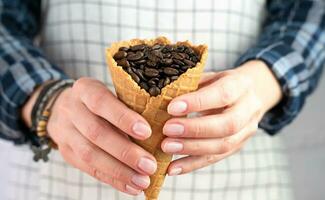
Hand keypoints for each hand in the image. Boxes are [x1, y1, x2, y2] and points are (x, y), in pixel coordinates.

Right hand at [23, 78, 156, 195]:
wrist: (62, 108)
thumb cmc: (100, 101)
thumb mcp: (110, 93)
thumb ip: (129, 107)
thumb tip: (160, 131)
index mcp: (85, 89)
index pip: (101, 102)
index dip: (123, 118)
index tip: (146, 132)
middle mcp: (71, 109)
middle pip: (96, 132)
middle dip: (125, 152)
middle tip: (150, 165)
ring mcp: (64, 132)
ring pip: (90, 155)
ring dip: (120, 171)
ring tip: (143, 181)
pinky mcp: (66, 153)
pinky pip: (89, 169)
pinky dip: (113, 180)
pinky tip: (131, 187)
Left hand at [161, 60, 281, 174]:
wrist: (249, 93)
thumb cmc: (221, 83)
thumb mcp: (209, 76)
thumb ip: (191, 84)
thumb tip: (162, 94)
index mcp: (240, 85)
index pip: (222, 94)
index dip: (198, 102)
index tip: (172, 107)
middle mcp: (248, 109)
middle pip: (227, 124)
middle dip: (195, 129)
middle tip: (167, 130)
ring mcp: (246, 131)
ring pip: (223, 146)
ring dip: (192, 149)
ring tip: (166, 147)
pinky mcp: (237, 147)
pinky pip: (214, 159)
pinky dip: (191, 164)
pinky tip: (172, 168)